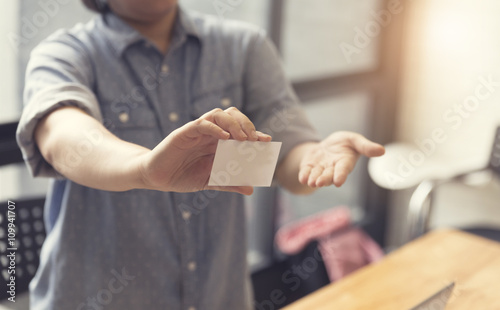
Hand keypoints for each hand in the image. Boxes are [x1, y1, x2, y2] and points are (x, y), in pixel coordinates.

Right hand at [139, 107, 270, 194]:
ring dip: (234, 123)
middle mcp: (210, 133)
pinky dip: (215, 127)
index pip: (240, 131)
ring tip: (242, 138)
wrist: (157, 178)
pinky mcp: (184, 132)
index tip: (267, 141)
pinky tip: (224, 137)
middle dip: (247, 124)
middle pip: (233, 116)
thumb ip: (228, 183)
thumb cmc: (182, 176)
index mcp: (218, 142)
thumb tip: (250, 189)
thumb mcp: (209, 182)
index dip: (255, 134)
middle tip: (254, 140)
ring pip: (219, 114)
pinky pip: (201, 123)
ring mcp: (198, 131)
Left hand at [298, 131, 384, 187]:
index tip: (338, 182)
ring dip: (314, 179)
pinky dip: (304, 176)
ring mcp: (320, 170)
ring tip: (312, 182)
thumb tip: (382, 151)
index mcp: (345, 163)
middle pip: (329, 176)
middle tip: (320, 182)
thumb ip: (365, 146)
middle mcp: (332, 169)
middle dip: (325, 179)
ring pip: (317, 176)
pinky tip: (302, 178)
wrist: (327, 146)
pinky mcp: (309, 168)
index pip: (343, 170)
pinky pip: (306, 173)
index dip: (340, 175)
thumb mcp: (354, 140)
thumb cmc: (344, 143)